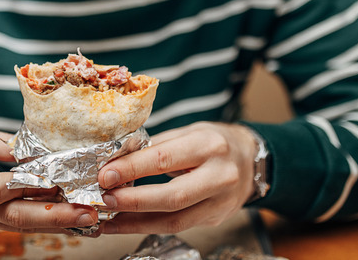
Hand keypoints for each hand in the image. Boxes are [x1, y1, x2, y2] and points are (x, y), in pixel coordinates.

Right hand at [0, 123, 97, 231]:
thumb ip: (2, 145)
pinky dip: (31, 221)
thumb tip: (39, 152)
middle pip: (13, 216)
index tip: (56, 179)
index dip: (28, 186)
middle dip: (54, 215)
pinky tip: (56, 217)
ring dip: (49, 222)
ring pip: (13, 224)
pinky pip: (4, 224)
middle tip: (87, 210)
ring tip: (83, 216)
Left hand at [97, 122, 256, 233]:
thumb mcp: (189, 132)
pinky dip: (149, 226)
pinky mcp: (215, 218)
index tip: (106, 174)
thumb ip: (156, 146)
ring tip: (109, 219)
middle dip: (133, 201)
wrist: (252, 160)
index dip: (133, 169)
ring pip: (175, 220)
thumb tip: (117, 161)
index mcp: (209, 145)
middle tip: (105, 199)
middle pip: (172, 196)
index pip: (165, 159)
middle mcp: (219, 175)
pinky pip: (178, 226)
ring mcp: (220, 202)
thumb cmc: (214, 142)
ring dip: (137, 222)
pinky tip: (127, 223)